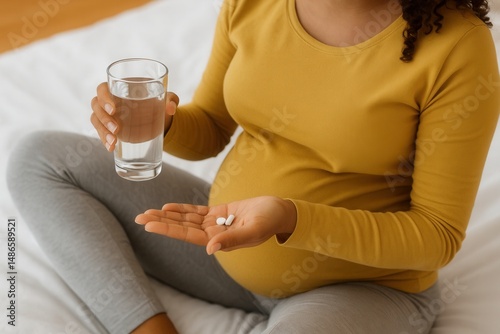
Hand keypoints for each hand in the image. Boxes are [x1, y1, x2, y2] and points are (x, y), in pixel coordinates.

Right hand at [90, 82, 178, 150]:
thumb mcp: (167, 99)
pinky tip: (111, 148)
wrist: (160, 119)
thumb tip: (171, 108)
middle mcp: (110, 100)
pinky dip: (104, 140)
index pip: (103, 89)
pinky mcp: (109, 127)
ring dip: (102, 131)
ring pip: (96, 120)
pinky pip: (100, 132)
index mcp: (120, 88)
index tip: (114, 110)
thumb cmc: (159, 103)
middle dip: (104, 118)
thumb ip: (171, 99)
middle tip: (116, 129)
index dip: (104, 98)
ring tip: (113, 142)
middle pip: (96, 105)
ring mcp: (108, 114)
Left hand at [135, 196, 296, 254]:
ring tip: (147, 212)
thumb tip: (209, 249)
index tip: (149, 225)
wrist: (278, 211)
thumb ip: (232, 239)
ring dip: (167, 215)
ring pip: (186, 219)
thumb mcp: (253, 230)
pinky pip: (196, 212)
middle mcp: (213, 233)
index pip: (188, 236)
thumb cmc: (269, 221)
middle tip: (138, 217)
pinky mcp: (219, 212)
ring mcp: (215, 223)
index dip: (168, 229)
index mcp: (219, 240)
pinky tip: (168, 207)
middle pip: (182, 228)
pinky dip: (182, 209)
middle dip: (160, 222)